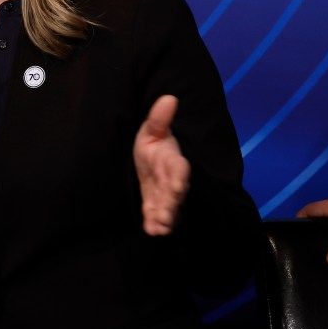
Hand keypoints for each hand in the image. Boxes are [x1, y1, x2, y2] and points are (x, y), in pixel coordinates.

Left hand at [134, 95, 189, 235]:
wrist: (148, 159)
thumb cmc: (153, 144)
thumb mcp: (152, 129)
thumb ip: (159, 118)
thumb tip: (169, 97)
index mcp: (173, 160)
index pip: (180, 168)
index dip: (179, 177)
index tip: (177, 186)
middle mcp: (172, 180)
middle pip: (175, 193)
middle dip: (171, 204)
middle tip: (166, 215)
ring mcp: (164, 194)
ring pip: (168, 208)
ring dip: (165, 217)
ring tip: (159, 227)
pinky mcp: (154, 204)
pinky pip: (156, 215)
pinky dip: (155, 224)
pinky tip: (152, 231)